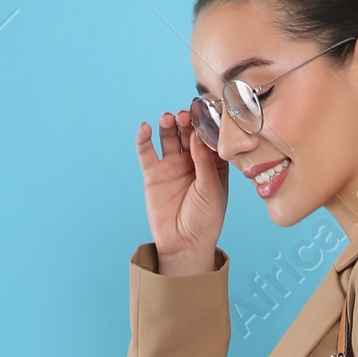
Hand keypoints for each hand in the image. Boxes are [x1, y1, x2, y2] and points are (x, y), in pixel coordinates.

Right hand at [134, 107, 227, 274]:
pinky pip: (146, 152)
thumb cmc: (205, 220)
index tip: (205, 111)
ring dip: (169, 125)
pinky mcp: (153, 174)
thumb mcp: (212, 190)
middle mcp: (192, 161)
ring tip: (169, 119)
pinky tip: (146, 128)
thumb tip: (196, 136)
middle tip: (185, 115)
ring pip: (169, 138)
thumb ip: (204, 163)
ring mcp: (172, 166)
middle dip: (187, 122)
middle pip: (188, 133)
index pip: (209, 137)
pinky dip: (144, 138)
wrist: (184, 245)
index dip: (207, 124)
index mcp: (213, 164)